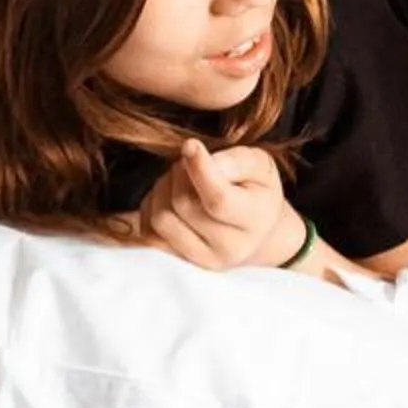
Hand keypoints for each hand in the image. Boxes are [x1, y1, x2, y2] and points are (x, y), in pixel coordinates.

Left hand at [138, 140, 302, 274]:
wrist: (257, 232)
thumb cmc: (257, 191)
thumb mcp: (260, 166)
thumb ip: (236, 160)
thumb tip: (203, 160)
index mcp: (256, 219)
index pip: (219, 199)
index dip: (200, 170)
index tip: (190, 145)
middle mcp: (231, 247)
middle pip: (184, 205)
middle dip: (180, 172)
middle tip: (189, 160)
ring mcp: (203, 260)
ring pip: (161, 219)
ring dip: (163, 188)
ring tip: (180, 178)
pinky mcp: (179, 263)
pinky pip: (148, 233)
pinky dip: (152, 207)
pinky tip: (169, 197)